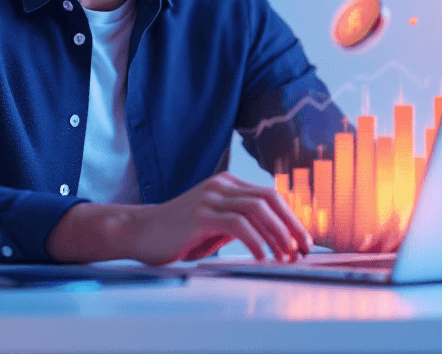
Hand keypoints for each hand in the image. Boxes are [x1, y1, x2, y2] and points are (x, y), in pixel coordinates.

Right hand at [129, 172, 312, 264]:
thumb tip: (275, 240)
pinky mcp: (200, 215)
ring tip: (286, 256)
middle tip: (304, 249)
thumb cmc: (176, 234)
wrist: (138, 232)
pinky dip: (255, 241)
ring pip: (257, 210)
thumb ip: (239, 225)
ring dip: (277, 235)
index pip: (270, 196)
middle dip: (292, 225)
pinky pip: (237, 225)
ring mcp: (210, 198)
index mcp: (227, 184)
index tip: (304, 241)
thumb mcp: (213, 225)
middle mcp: (221, 186)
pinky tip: (261, 257)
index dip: (291, 218)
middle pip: (269, 200)